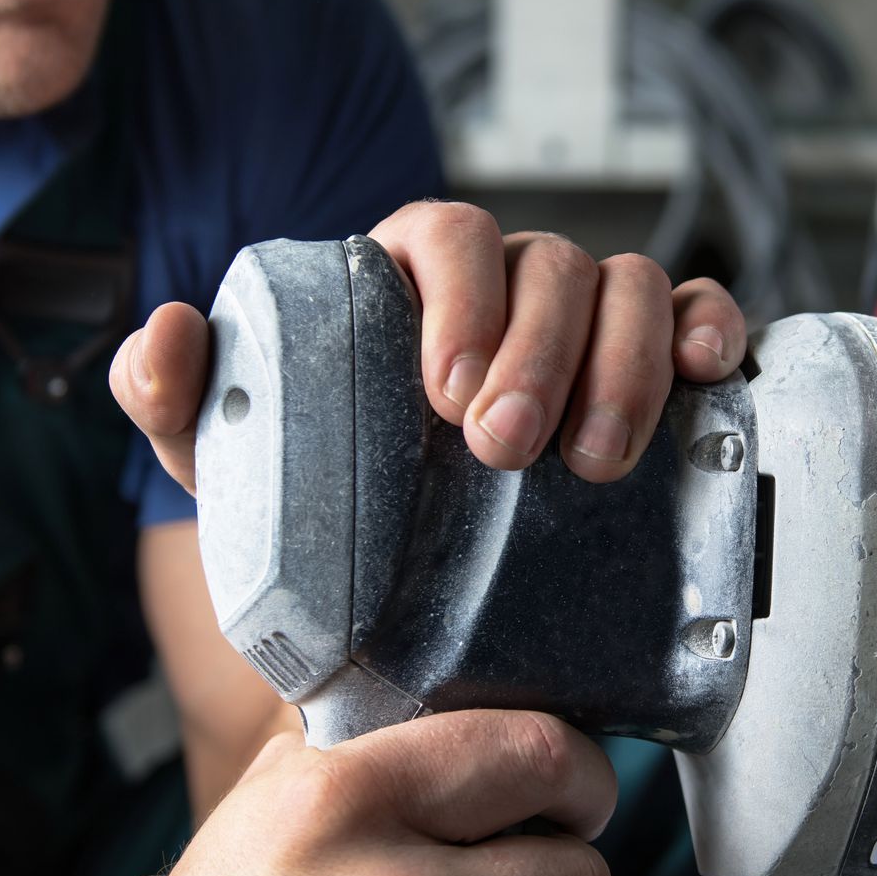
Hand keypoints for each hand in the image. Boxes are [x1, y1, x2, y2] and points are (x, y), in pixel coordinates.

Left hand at [111, 201, 748, 486]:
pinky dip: (710, 328)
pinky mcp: (653, 373)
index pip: (448, 236)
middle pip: (549, 262)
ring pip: (631, 286)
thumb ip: (180, 402)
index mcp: (409, 287)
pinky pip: (699, 315)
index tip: (448, 393)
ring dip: (624, 365)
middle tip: (507, 451)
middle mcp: (506, 294)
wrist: (399, 638)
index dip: (462, 296)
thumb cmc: (323, 532)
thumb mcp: (237, 477)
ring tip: (595, 462)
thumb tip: (167, 334)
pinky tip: (704, 372)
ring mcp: (586, 330)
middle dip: (539, 351)